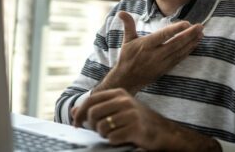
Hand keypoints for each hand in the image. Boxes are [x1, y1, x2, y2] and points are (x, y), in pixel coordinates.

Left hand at [72, 89, 220, 150]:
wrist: (162, 131)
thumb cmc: (136, 120)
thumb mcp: (117, 110)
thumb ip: (96, 109)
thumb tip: (72, 111)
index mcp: (118, 93)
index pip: (91, 100)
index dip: (80, 113)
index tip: (76, 124)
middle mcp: (124, 100)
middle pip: (93, 113)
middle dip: (92, 126)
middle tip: (100, 131)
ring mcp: (130, 114)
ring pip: (101, 127)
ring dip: (105, 134)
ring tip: (115, 133)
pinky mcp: (135, 128)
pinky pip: (112, 138)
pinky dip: (115, 141)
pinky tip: (123, 138)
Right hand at [95, 11, 203, 94]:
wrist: (127, 79)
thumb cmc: (127, 57)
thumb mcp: (126, 40)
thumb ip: (128, 25)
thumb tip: (121, 12)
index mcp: (146, 45)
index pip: (163, 35)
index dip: (175, 29)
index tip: (187, 23)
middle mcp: (155, 54)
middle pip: (175, 43)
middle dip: (189, 35)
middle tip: (200, 26)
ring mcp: (161, 63)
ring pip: (179, 52)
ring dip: (191, 42)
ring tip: (201, 34)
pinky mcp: (165, 69)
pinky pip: (179, 59)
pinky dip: (188, 52)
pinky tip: (195, 45)